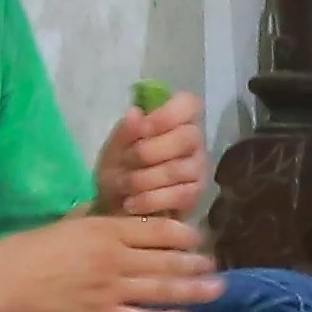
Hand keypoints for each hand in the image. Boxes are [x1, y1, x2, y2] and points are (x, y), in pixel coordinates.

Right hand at [0, 214, 219, 311]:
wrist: (2, 284)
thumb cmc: (27, 249)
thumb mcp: (66, 223)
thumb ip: (94, 219)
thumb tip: (111, 212)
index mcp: (106, 230)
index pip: (159, 230)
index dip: (185, 234)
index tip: (198, 237)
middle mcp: (116, 258)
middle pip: (168, 260)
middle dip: (196, 263)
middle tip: (215, 265)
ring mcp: (111, 289)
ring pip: (162, 289)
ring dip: (192, 290)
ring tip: (216, 290)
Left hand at [96, 93, 208, 221]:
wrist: (115, 207)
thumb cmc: (119, 169)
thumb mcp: (113, 148)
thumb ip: (125, 131)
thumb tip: (135, 113)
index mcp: (175, 121)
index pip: (188, 104)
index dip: (166, 115)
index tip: (141, 130)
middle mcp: (193, 142)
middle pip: (187, 137)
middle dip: (148, 151)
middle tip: (125, 162)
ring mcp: (198, 169)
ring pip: (178, 169)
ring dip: (143, 179)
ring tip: (122, 186)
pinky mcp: (196, 196)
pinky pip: (179, 195)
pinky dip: (150, 199)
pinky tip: (131, 203)